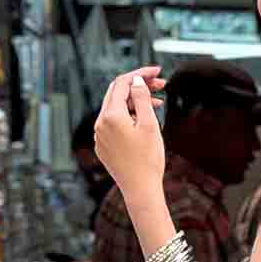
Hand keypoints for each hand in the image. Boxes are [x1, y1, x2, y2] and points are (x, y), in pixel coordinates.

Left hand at [96, 67, 167, 200]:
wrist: (141, 190)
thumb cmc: (147, 160)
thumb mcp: (149, 124)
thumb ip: (141, 98)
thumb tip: (137, 81)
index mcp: (111, 116)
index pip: (123, 83)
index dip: (140, 74)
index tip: (157, 71)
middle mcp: (100, 124)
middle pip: (117, 94)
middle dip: (138, 86)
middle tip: (160, 84)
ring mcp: (100, 136)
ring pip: (116, 109)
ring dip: (135, 101)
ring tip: (157, 102)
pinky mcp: (104, 146)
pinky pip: (114, 123)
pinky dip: (128, 116)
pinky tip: (144, 119)